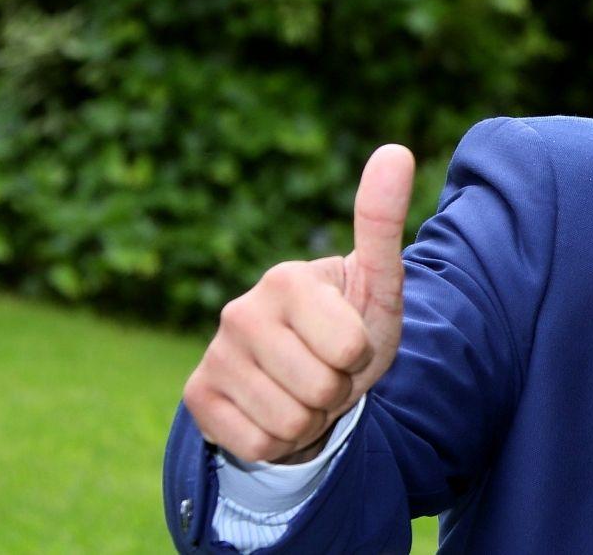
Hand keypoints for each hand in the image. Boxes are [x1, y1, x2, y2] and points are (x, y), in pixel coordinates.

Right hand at [183, 144, 414, 463]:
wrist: (308, 377)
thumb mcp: (378, 281)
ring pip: (289, 422)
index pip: (350, 349)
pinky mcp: (196, 398)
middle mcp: (240, 312)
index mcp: (287, 279)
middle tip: (326, 370)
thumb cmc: (350, 324)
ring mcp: (214, 354)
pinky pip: (258, 443)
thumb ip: (383, 222)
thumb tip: (396, 149)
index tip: (349, 341)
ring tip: (303, 389)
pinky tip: (273, 410)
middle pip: (320, 389)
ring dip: (309, 417)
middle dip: (336, 390)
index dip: (360, 356)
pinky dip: (277, 439)